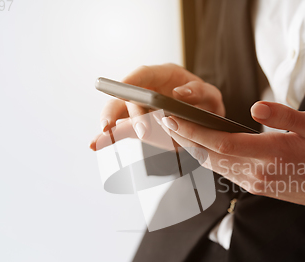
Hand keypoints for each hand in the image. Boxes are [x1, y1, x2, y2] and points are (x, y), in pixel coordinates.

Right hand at [89, 63, 224, 150]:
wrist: (204, 123)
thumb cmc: (206, 105)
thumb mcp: (210, 96)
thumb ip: (198, 92)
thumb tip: (179, 93)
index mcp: (164, 76)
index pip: (144, 74)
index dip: (133, 79)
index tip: (124, 87)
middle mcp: (147, 90)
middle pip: (130, 97)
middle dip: (133, 113)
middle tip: (142, 131)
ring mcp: (140, 108)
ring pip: (118, 111)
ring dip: (111, 122)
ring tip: (105, 132)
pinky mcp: (137, 125)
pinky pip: (119, 130)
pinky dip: (106, 138)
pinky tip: (94, 144)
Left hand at [160, 101, 304, 230]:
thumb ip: (284, 117)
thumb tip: (254, 108)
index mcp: (271, 154)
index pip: (219, 143)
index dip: (192, 131)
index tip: (172, 117)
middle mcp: (257, 173)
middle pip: (209, 156)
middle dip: (184, 138)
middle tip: (164, 120)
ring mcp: (255, 183)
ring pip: (214, 166)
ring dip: (192, 149)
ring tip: (178, 130)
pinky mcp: (257, 188)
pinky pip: (224, 172)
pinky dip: (208, 158)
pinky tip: (202, 147)